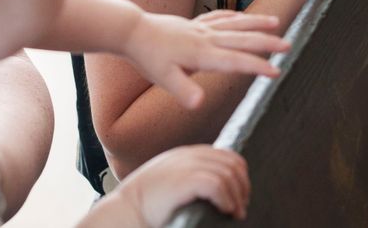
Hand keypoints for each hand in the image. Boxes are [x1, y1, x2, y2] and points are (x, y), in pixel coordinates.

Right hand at [110, 145, 251, 224]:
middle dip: (242, 187)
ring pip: (228, 174)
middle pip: (232, 163)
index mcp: (185, 154)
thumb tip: (219, 191)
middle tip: (240, 208)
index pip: (226, 155)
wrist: (124, 212)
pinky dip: (227, 198)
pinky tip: (226, 210)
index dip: (239, 176)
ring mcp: (185, 166)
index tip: (239, 198)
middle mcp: (187, 156)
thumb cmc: (146, 207)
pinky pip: (217, 184)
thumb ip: (190, 179)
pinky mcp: (183, 180)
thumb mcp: (171, 184)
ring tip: (235, 213)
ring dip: (237, 196)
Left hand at [121, 10, 289, 109]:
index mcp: (202, 54)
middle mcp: (206, 38)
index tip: (276, 72)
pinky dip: (236, 17)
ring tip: (277, 23)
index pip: (236, 61)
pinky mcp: (194, 24)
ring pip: (235, 23)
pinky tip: (242, 17)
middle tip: (289, 46)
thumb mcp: (163, 78)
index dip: (257, 67)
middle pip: (243, 39)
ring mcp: (201, 28)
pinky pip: (221, 18)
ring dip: (257, 23)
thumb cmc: (148, 57)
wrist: (132, 30)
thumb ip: (183, 90)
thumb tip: (198, 103)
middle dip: (268, 43)